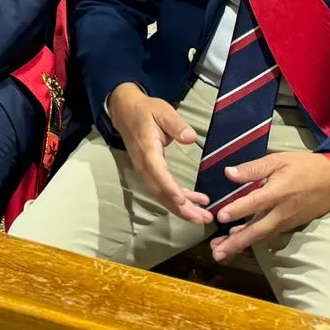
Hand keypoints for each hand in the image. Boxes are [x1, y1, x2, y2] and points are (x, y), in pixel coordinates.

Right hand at [108, 83, 209, 225]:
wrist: (126, 112)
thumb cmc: (146, 111)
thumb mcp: (162, 111)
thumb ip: (176, 124)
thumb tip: (190, 138)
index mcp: (148, 150)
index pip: (158, 172)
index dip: (170, 188)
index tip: (183, 201)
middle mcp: (145, 166)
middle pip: (162, 192)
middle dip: (182, 208)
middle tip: (202, 218)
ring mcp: (146, 172)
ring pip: (163, 196)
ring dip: (182, 209)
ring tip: (203, 216)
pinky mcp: (150, 174)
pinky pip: (164, 191)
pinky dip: (179, 200)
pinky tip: (196, 202)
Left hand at [208, 151, 329, 261]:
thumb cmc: (305, 167)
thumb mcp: (279, 160)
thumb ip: (253, 168)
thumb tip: (229, 173)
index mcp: (279, 192)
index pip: (255, 202)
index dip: (238, 210)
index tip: (221, 217)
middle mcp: (281, 211)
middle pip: (257, 230)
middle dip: (237, 242)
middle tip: (217, 253)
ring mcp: (286, 221)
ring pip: (261, 234)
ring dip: (241, 243)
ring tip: (221, 252)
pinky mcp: (289, 225)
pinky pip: (267, 232)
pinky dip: (252, 237)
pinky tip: (239, 237)